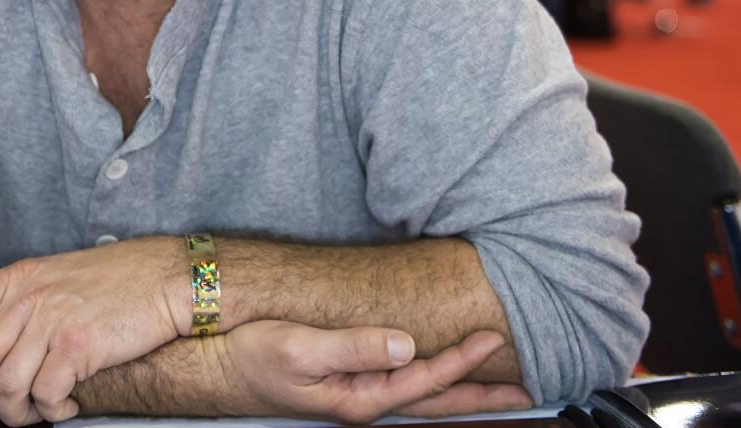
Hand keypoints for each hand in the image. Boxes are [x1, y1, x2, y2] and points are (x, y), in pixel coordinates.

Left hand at [0, 238, 186, 423]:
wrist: (167, 279)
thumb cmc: (123, 280)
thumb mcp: (64, 276)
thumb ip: (32, 300)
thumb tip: (10, 338)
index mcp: (22, 278)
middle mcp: (28, 298)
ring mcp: (50, 321)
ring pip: (8, 388)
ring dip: (20, 413)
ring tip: (41, 412)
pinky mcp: (76, 347)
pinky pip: (46, 398)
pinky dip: (54, 414)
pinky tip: (70, 407)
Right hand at [218, 320, 531, 422]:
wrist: (212, 366)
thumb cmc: (248, 357)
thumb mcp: (298, 348)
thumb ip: (353, 347)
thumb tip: (405, 343)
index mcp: (356, 399)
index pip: (423, 381)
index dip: (460, 360)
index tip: (492, 338)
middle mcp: (361, 403)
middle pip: (434, 402)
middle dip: (481, 395)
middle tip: (528, 390)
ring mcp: (354, 396)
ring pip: (421, 396)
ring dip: (461, 390)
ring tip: (497, 385)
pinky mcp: (343, 385)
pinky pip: (400, 385)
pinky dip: (431, 381)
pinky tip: (437, 372)